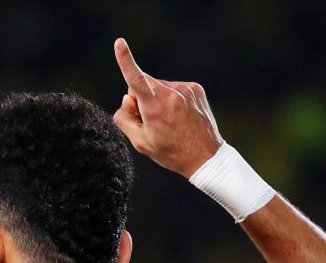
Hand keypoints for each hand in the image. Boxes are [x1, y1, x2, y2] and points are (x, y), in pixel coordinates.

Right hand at [111, 39, 221, 178]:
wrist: (205, 157)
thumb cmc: (169, 152)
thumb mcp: (140, 143)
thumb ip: (125, 118)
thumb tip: (127, 98)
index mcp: (155, 108)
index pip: (135, 80)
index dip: (125, 60)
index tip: (120, 43)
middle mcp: (171, 94)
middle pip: (143, 83)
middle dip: (140, 97)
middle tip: (150, 121)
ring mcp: (185, 89)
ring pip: (159, 86)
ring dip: (157, 99)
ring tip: (169, 121)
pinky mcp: (196, 88)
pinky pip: (174, 88)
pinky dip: (172, 99)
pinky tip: (180, 116)